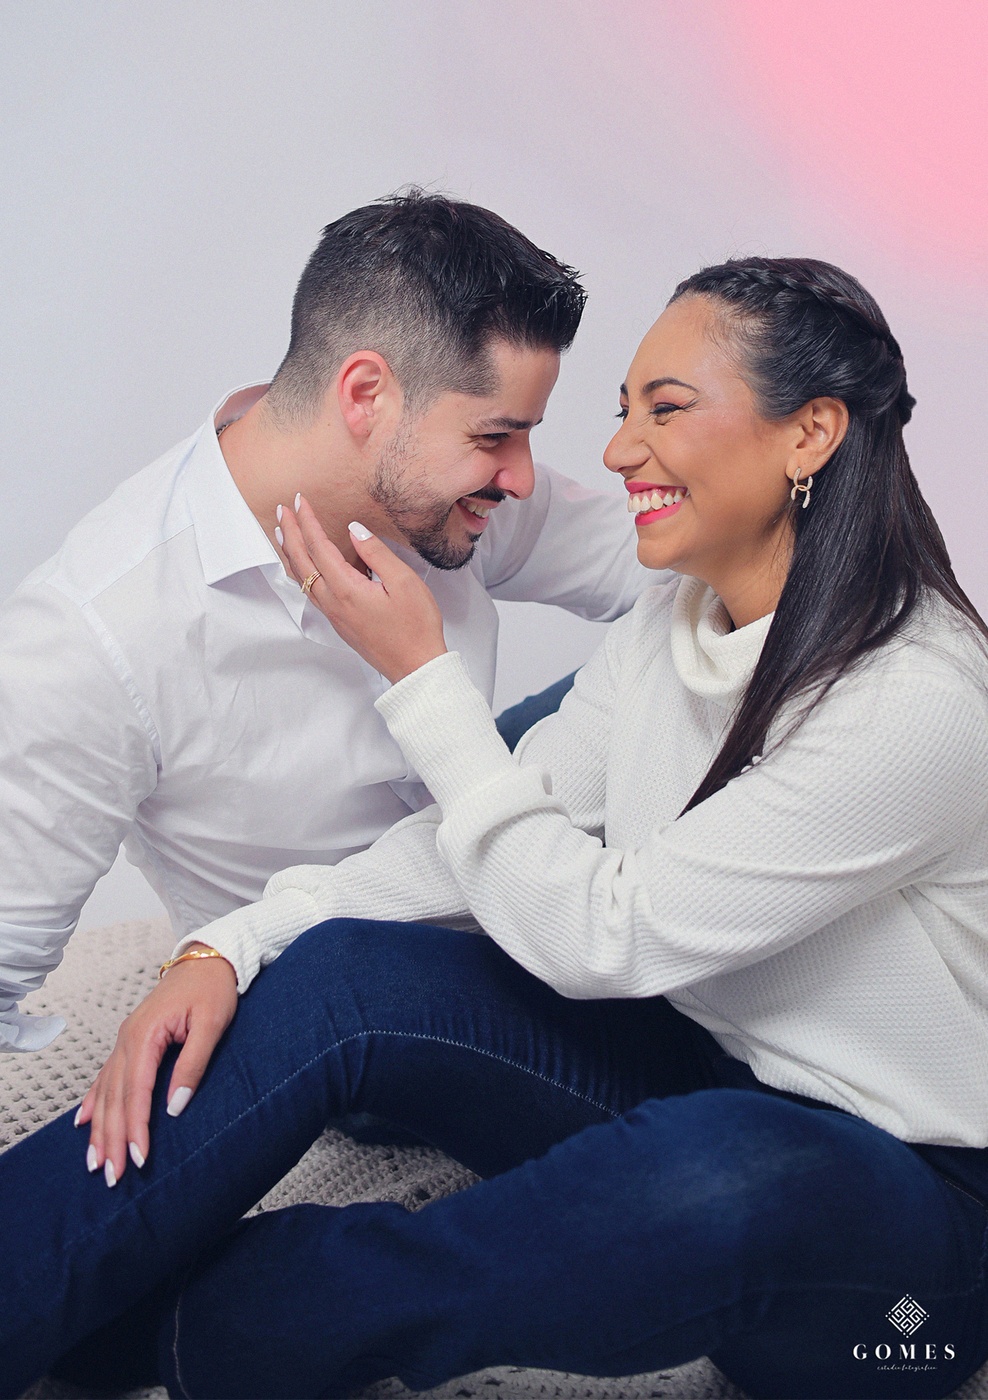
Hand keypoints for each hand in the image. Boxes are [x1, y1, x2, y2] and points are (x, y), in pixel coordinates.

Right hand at [74, 946, 236, 1185]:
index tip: (137, 1158)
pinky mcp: (131, 1040)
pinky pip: (106, 1075)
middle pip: (116, 1097)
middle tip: (111, 1175)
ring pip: (107, 1090)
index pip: (137, 1091)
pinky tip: (84, 1121)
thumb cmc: (213, 988)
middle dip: (112, 1139)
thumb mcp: (212, 1024)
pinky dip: (94, 1101)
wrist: (209, 959)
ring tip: (94, 1161)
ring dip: (99, 1128)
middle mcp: (128, 1039)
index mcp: (146, 1035)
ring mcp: (126, 1039)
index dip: (136, 1127)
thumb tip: (177, 1107)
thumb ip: (194, 1064)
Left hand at [279, 497, 446, 683]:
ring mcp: (334, 615)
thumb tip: (354, 530)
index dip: (307, 522)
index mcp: (346, 589)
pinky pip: (311, 591)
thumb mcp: (404, 582)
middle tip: (282, 510)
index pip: (318, 547)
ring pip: (301, 579)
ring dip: (290, 553)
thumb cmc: (415, 627)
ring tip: (282, 533)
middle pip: (301, 562)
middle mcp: (333, 603)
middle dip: (290, 533)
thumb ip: (376, 553)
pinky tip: (304, 565)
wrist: (416, 667)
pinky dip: (301, 572)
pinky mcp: (339, 622)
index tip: (300, 501)